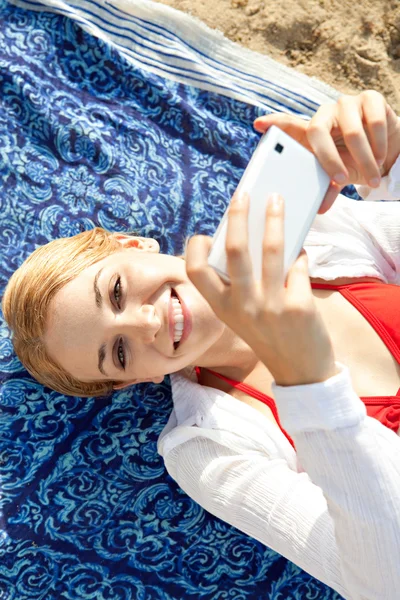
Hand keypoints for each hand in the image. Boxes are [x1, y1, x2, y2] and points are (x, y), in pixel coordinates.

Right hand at [186, 191, 338, 386]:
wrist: (301, 371)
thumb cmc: (269, 337)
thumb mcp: (242, 317)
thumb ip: (240, 285)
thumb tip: (251, 237)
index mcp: (222, 308)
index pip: (196, 271)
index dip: (195, 248)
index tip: (205, 234)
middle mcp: (242, 306)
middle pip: (235, 249)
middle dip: (239, 215)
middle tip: (244, 194)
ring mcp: (271, 306)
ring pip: (272, 249)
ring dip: (275, 218)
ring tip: (277, 200)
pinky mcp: (299, 306)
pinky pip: (299, 265)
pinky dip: (300, 255)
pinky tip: (300, 254)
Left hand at [254, 90, 399, 213]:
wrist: (386, 153)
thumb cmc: (354, 163)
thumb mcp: (338, 176)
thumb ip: (327, 187)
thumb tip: (320, 208)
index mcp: (312, 133)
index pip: (289, 125)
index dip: (274, 123)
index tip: (257, 124)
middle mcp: (325, 114)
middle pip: (316, 130)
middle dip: (329, 159)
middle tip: (340, 179)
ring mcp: (346, 104)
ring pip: (352, 132)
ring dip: (364, 159)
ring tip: (372, 177)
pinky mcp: (370, 99)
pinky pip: (374, 123)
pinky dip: (379, 146)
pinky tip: (381, 156)